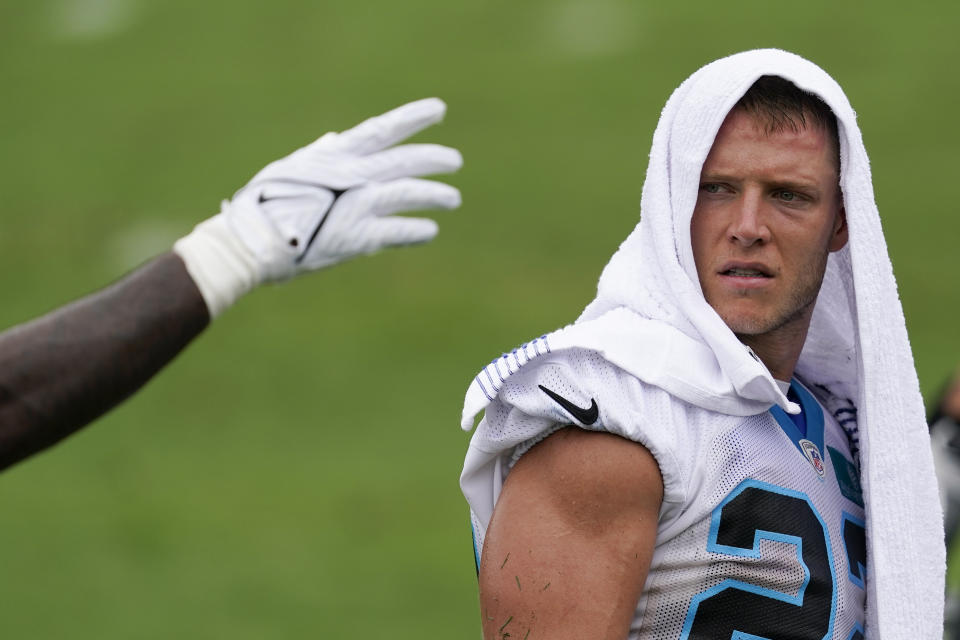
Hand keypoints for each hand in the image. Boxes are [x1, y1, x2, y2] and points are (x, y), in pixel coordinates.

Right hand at [174, 98, 462, 316]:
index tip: (439, 109)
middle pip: (404, 160)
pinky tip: (430, 230)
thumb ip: (320, 155)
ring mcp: (355, 204)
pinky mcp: (357, 236)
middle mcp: (351, 175)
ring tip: (453, 199)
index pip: (382, 129)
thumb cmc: (265, 205)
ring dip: (434, 195)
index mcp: (335, 156)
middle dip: (433, 159)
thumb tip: (335, 139)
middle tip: (455, 161)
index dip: (412, 118)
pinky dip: (416, 230)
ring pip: (408, 193)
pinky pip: (397, 230)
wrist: (252, 241)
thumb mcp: (292, 168)